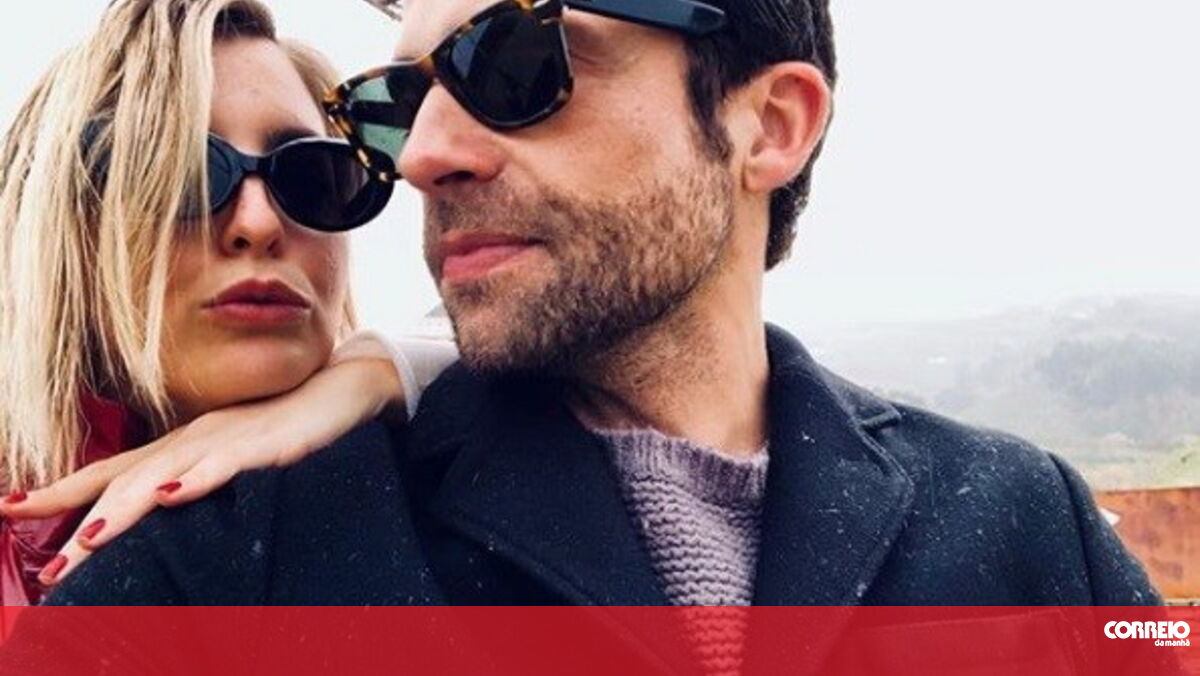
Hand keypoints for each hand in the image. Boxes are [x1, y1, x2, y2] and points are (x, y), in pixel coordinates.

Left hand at [0, 352, 403, 586]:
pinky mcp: (265, 443)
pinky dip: (197, 479)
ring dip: (124, 509)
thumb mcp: (230, 455)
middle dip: (82, 523)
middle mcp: (191, 439)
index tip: (9, 507)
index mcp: (180, 445)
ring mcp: (226, 439)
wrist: (340, 390)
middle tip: (52, 569)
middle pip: (125, 483)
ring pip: (164, 476)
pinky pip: (226, 463)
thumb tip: (156, 509)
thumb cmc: (285, 426)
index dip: (59, 491)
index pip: (109, 470)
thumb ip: (194, 478)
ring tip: (91, 540)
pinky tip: (174, 493)